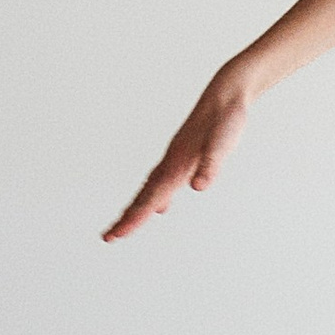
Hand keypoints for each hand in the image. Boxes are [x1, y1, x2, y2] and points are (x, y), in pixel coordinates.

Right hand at [104, 72, 251, 240]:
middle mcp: (171, 164)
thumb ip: (210, 165)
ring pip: (150, 190)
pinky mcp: (183, 157)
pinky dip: (156, 197)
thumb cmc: (225, 121)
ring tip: (123, 226)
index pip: (150, 199)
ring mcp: (175, 160)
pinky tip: (160, 208)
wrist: (225, 96)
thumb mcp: (222, 144)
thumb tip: (198, 187)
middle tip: (109, 238)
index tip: (116, 235)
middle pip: (145, 197)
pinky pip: (163, 182)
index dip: (134, 218)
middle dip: (127, 219)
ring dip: (137, 209)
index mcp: (177, 165)